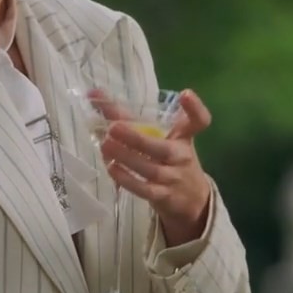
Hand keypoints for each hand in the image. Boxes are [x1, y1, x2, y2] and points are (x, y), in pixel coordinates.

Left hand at [95, 88, 213, 246]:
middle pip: (162, 148)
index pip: (198, 121)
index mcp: (184, 136)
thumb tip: (93, 94)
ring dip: (126, 157)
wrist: (191, 199)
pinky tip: (111, 168)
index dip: (195, 108)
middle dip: (136, 138)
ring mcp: (173, 178)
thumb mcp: (157, 136)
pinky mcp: (164, 196)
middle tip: (113, 127)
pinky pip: (144, 189)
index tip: (185, 94)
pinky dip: (127, 179)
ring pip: (149, 169)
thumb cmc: (168, 159)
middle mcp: (181, 156)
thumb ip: (126, 116)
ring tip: (105, 145)